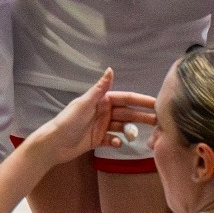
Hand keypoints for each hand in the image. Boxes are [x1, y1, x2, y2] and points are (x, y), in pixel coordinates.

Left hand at [20, 69, 159, 166]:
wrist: (54, 143)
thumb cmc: (68, 121)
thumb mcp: (85, 103)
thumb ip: (100, 88)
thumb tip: (110, 69)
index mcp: (101, 101)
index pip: (126, 98)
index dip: (141, 100)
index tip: (157, 103)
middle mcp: (103, 112)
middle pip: (127, 113)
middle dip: (142, 116)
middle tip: (159, 122)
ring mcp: (101, 126)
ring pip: (122, 126)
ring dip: (131, 130)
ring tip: (139, 135)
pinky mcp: (98, 139)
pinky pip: (113, 139)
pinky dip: (117, 141)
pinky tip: (118, 143)